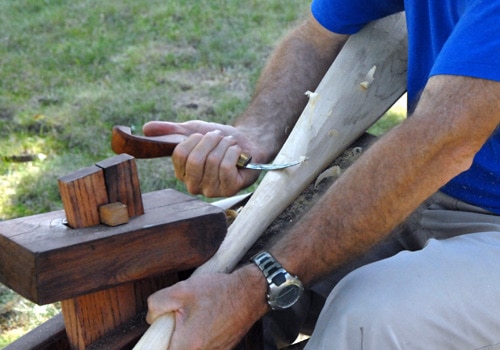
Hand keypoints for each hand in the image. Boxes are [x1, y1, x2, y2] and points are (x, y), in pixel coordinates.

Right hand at [143, 120, 263, 196]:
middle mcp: (194, 185)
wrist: (247, 141)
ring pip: (213, 162)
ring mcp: (211, 190)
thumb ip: (170, 131)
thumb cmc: (219, 139)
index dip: (194, 139)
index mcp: (182, 172)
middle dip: (210, 141)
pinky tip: (238, 153)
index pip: (179, 154)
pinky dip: (234, 153)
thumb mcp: (193, 131)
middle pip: (195, 160)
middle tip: (219, 138)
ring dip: (224, 145)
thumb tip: (145, 129)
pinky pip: (226, 167)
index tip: (204, 135)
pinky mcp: (229, 189)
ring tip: (230, 144)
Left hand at [146, 266, 268, 349]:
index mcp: (188, 346)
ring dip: (185, 338)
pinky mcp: (222, 349)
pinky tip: (204, 320)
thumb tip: (151, 317)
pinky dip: (198, 337)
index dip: (156, 345)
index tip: (157, 335)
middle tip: (175, 322)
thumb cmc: (219, 292)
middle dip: (170, 340)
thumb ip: (157, 304)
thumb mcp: (181, 290)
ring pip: (190, 349)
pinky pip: (203, 347)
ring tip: (192, 319)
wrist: (250, 292)